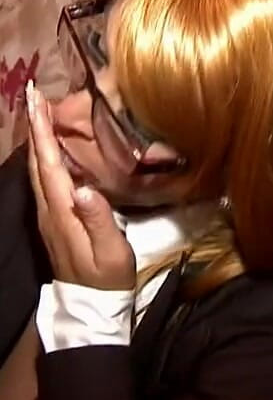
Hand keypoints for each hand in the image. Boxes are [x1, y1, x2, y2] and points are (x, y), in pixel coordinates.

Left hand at [26, 82, 135, 289]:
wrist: (92, 305)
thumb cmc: (108, 277)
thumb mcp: (111, 252)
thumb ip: (98, 220)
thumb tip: (84, 188)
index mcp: (62, 212)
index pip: (48, 164)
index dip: (41, 131)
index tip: (36, 100)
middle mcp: (49, 209)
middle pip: (36, 161)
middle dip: (34, 126)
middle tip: (35, 94)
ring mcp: (48, 215)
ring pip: (37, 169)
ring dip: (36, 138)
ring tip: (40, 112)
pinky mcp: (54, 219)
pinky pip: (44, 179)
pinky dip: (43, 156)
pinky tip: (49, 148)